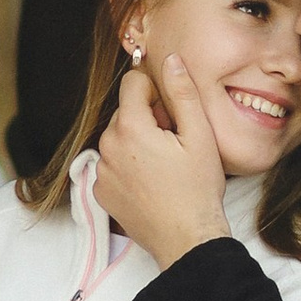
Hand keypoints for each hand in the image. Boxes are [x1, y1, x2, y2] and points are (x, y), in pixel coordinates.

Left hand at [93, 56, 231, 269]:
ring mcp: (101, 171)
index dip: (155, 91)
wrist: (186, 239)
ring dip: (138, 142)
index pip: (132, 83)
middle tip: (174, 143)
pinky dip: (128, 166)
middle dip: (148, 118)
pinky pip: (112, 164)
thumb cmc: (197, 190)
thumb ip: (182, 92)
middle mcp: (107, 146)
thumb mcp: (199, 135)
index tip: (172, 113)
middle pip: (125, 112)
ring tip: (165, 165)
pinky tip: (152, 182)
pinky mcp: (101, 192)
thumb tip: (171, 60)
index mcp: (130, 127)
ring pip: (119, 138)